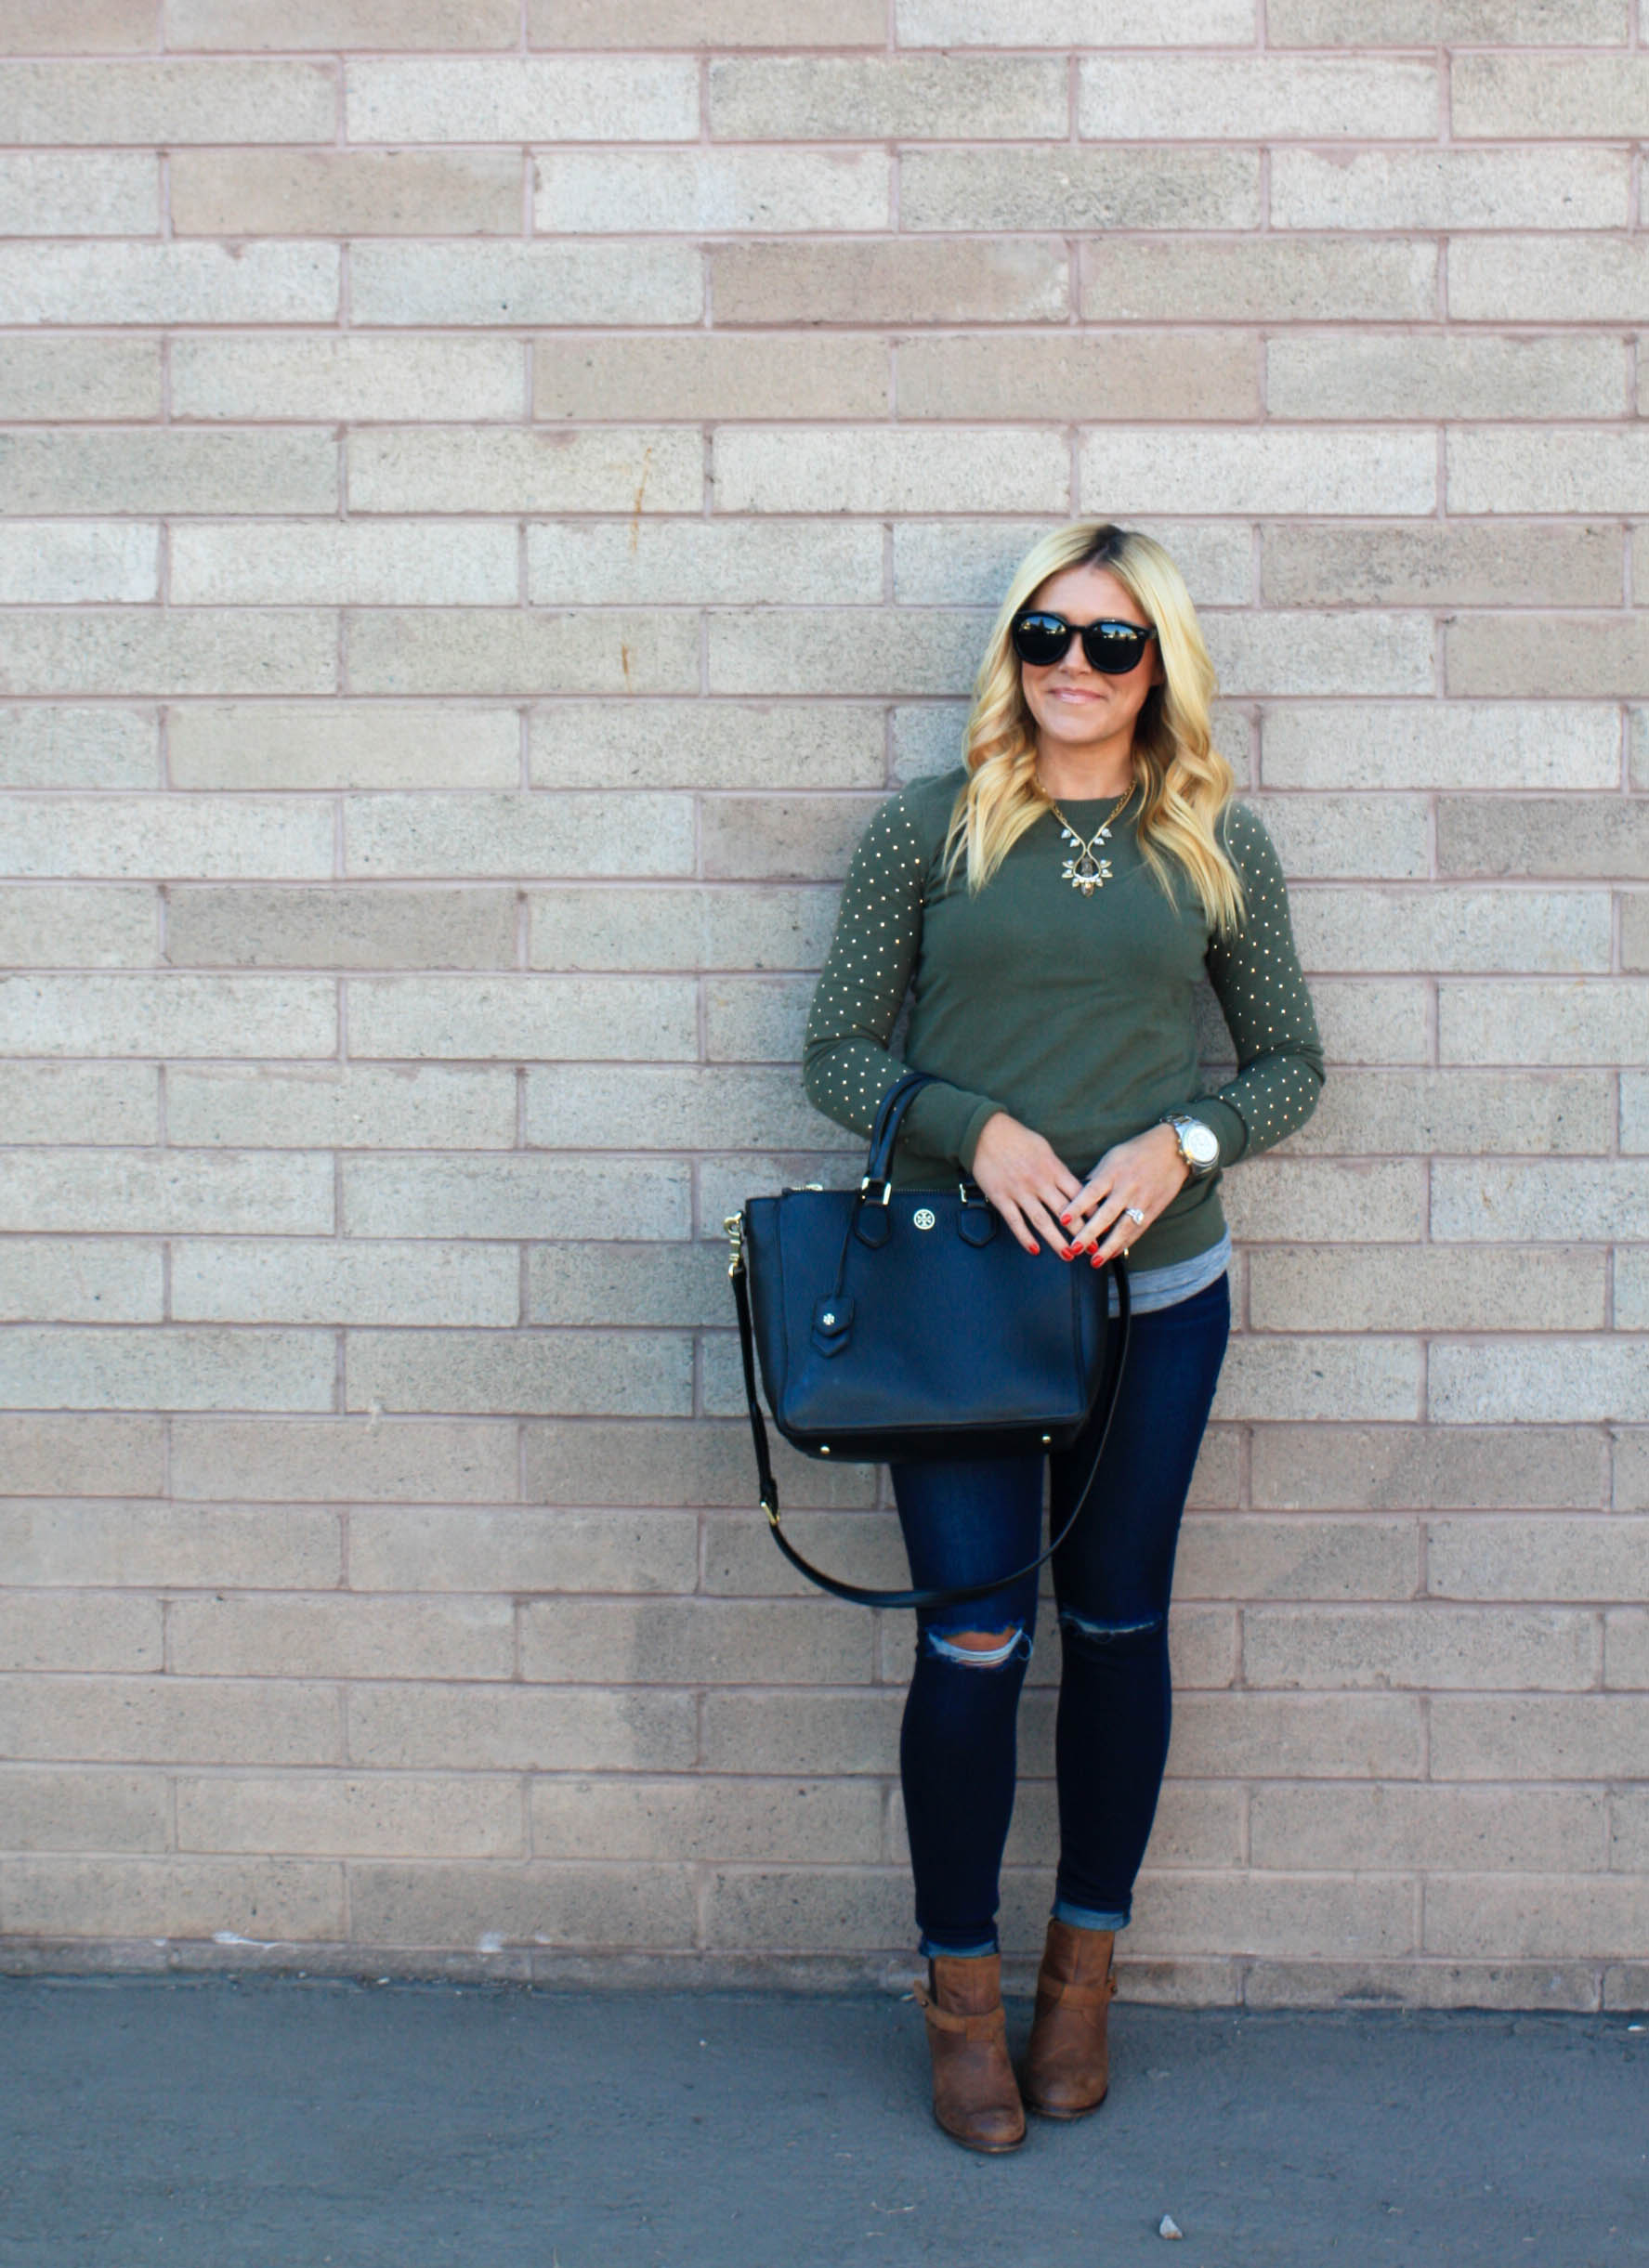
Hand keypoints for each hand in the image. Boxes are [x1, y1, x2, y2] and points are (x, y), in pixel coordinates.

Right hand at [968, 1111, 1084, 1258]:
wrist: (986, 1133)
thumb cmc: (1017, 1138)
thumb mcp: (1045, 1148)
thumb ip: (1058, 1169)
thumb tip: (1072, 1186)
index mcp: (1053, 1169)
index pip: (1078, 1194)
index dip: (1092, 1212)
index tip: (1102, 1225)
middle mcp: (1039, 1182)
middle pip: (1065, 1212)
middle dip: (1081, 1232)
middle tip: (1092, 1248)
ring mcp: (1020, 1191)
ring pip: (1042, 1221)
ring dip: (1056, 1241)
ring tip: (1068, 1255)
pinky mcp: (1002, 1198)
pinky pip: (1015, 1222)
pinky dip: (1025, 1237)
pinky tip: (1034, 1249)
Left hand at [1060, 1125, 1190, 1267]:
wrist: (1173, 1151)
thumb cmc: (1137, 1151)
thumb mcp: (1112, 1157)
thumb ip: (1096, 1177)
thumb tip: (1076, 1194)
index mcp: (1113, 1172)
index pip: (1091, 1192)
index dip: (1077, 1206)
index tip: (1062, 1220)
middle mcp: (1127, 1188)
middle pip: (1106, 1214)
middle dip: (1089, 1233)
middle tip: (1074, 1248)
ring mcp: (1142, 1201)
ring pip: (1123, 1228)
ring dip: (1108, 1246)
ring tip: (1095, 1261)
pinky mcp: (1153, 1210)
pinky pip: (1137, 1231)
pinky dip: (1124, 1244)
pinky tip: (1112, 1254)